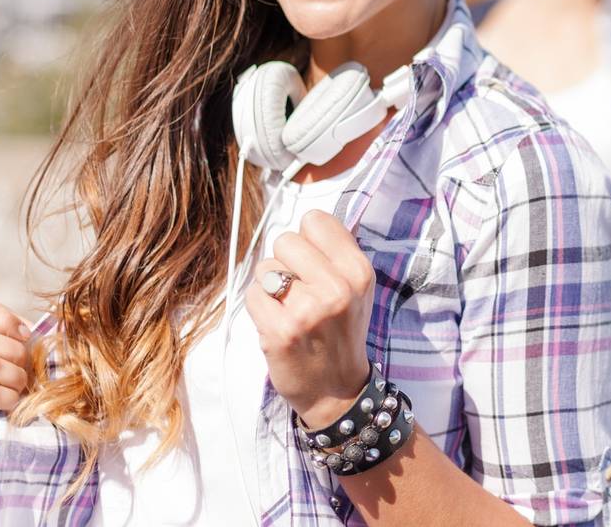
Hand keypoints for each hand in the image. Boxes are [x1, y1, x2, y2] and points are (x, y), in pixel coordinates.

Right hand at [0, 299, 31, 449]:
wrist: (50, 424)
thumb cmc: (40, 382)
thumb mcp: (28, 346)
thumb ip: (5, 324)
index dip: (5, 321)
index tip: (24, 337)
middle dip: (15, 351)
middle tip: (25, 371)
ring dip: (17, 377)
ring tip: (21, 390)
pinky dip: (11, 397)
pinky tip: (14, 406)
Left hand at [245, 210, 375, 427]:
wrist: (336, 391)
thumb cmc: (341, 332)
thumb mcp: (356, 288)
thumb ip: (335, 253)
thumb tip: (304, 222)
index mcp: (358, 271)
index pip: (315, 220)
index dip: (306, 240)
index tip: (311, 263)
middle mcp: (337, 288)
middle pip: (284, 240)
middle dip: (284, 262)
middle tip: (297, 290)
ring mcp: (308, 310)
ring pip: (264, 268)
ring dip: (269, 287)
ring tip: (288, 310)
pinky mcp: (280, 331)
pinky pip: (251, 295)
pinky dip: (258, 308)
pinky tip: (276, 324)